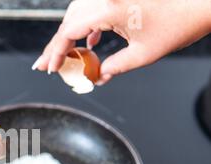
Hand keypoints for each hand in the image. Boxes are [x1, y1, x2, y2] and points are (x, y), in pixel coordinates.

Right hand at [33, 0, 210, 83]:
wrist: (202, 2)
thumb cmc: (179, 23)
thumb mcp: (143, 54)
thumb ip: (114, 67)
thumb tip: (98, 77)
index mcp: (109, 7)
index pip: (69, 31)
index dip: (55, 52)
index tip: (50, 68)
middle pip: (69, 20)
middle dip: (56, 45)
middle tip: (47, 65)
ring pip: (78, 13)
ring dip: (70, 35)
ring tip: (66, 56)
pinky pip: (93, 8)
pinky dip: (88, 26)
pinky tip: (91, 42)